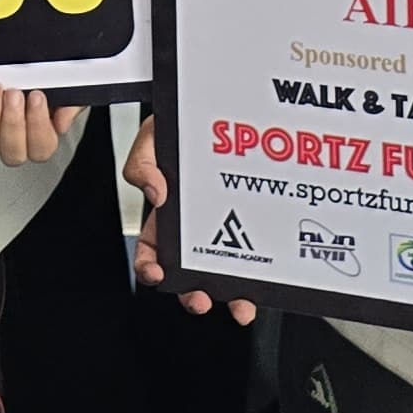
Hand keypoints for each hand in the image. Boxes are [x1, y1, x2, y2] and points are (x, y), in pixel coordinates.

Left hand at [0, 81, 81, 166]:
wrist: (19, 64)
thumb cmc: (43, 77)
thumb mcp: (65, 85)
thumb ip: (70, 104)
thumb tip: (62, 123)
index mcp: (40, 137)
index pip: (41, 149)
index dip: (38, 126)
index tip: (37, 96)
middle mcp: (14, 141)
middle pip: (13, 154)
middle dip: (13, 122)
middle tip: (14, 94)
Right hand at [121, 115, 257, 322]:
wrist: (216, 108)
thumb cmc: (180, 128)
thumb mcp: (150, 140)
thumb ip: (142, 166)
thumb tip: (156, 194)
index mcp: (165, 218)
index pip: (151, 252)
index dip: (150, 268)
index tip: (157, 273)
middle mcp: (194, 232)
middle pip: (190, 274)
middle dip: (193, 294)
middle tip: (201, 299)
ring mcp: (227, 231)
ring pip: (227, 273)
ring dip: (232, 295)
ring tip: (240, 304)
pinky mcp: (255, 227)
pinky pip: (259, 256)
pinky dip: (263, 273)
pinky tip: (269, 279)